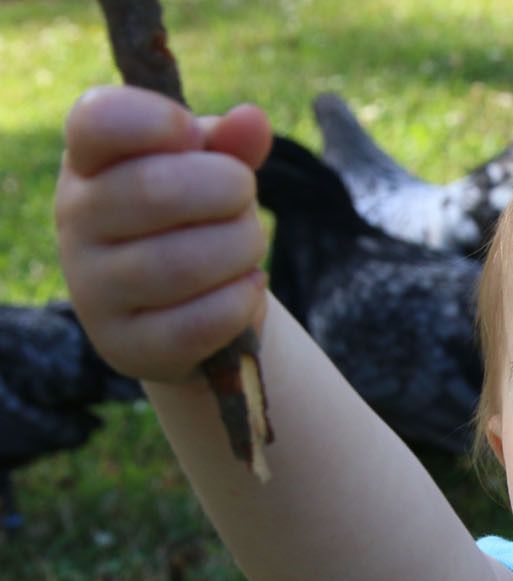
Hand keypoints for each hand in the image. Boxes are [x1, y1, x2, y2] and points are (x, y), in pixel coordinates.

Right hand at [54, 86, 272, 382]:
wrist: (191, 314)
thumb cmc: (197, 223)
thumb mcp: (213, 174)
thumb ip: (232, 146)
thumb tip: (252, 121)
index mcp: (91, 162)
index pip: (98, 122)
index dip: (156, 121)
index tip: (193, 135)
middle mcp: (77, 221)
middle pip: (156, 190)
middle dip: (229, 191)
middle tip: (244, 200)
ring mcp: (93, 288)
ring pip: (183, 262)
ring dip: (242, 250)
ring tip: (247, 250)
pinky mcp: (125, 345)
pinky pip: (200, 321)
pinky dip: (242, 301)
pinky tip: (247, 289)